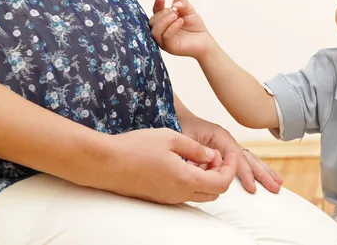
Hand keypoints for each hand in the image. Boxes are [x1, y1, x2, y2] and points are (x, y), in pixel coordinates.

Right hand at [102, 128, 237, 203]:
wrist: (106, 163)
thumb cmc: (136, 147)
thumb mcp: (171, 138)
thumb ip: (196, 148)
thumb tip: (212, 155)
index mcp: (186, 179)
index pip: (222, 183)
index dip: (231, 168)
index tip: (229, 153)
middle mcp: (179, 193)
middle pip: (214, 192)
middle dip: (221, 173)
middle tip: (214, 155)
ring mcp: (168, 198)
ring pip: (200, 194)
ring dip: (207, 178)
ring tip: (199, 157)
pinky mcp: (159, 197)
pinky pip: (185, 193)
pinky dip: (193, 180)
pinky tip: (184, 163)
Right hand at [149, 0, 212, 58]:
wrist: (204, 40)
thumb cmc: (195, 26)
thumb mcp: (189, 10)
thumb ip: (182, 2)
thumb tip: (175, 4)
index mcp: (163, 21)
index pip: (155, 12)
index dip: (156, 4)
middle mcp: (161, 31)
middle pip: (152, 21)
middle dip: (163, 13)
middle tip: (175, 12)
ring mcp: (163, 40)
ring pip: (155, 30)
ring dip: (165, 21)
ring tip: (177, 16)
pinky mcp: (170, 47)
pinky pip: (165, 37)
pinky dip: (171, 28)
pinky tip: (180, 21)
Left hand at [180, 113, 282, 193]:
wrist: (176, 115)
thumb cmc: (180, 126)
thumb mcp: (185, 138)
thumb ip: (196, 152)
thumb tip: (208, 164)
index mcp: (220, 136)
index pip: (237, 156)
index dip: (245, 173)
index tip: (252, 188)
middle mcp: (227, 140)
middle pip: (249, 158)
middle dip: (263, 174)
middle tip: (275, 188)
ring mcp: (228, 145)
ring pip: (250, 159)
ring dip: (264, 172)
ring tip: (277, 183)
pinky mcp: (225, 151)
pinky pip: (244, 161)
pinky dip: (255, 170)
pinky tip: (265, 177)